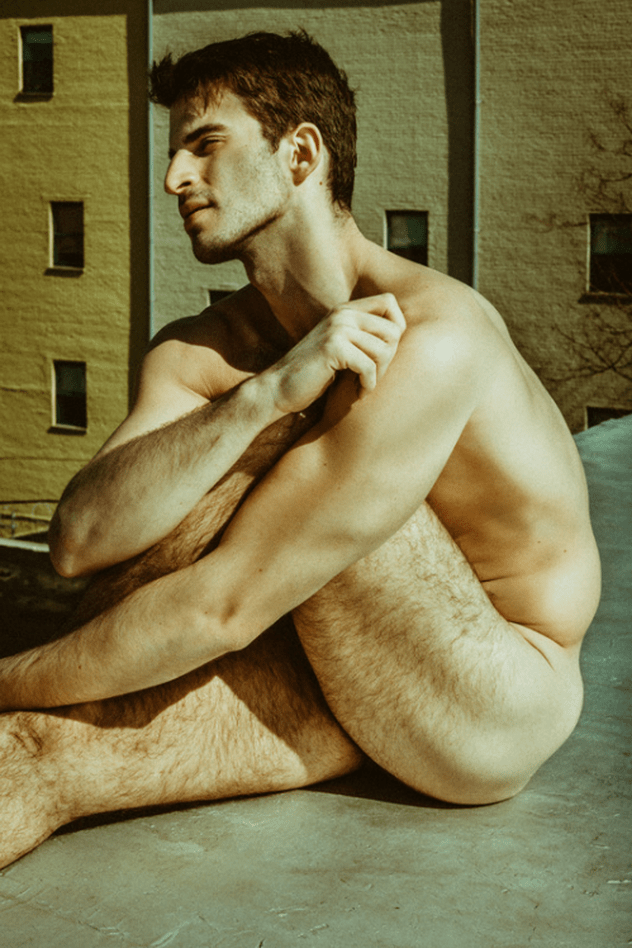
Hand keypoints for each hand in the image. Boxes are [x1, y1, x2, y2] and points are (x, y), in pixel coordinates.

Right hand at [262, 294, 405, 415]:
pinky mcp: (333, 348)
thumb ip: (363, 337)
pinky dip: (367, 386)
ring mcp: (337, 329)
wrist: (278, 388)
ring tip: (362, 386)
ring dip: (377, 376)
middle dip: (388, 359)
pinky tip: (356, 394)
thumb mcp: (340, 348)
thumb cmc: (313, 375)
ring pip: (384, 350)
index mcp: (344, 310)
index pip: (390, 302)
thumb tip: (400, 334)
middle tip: (371, 376)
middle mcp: (342, 313)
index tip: (383, 354)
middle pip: (393, 330)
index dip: (396, 328)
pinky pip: (369, 367)